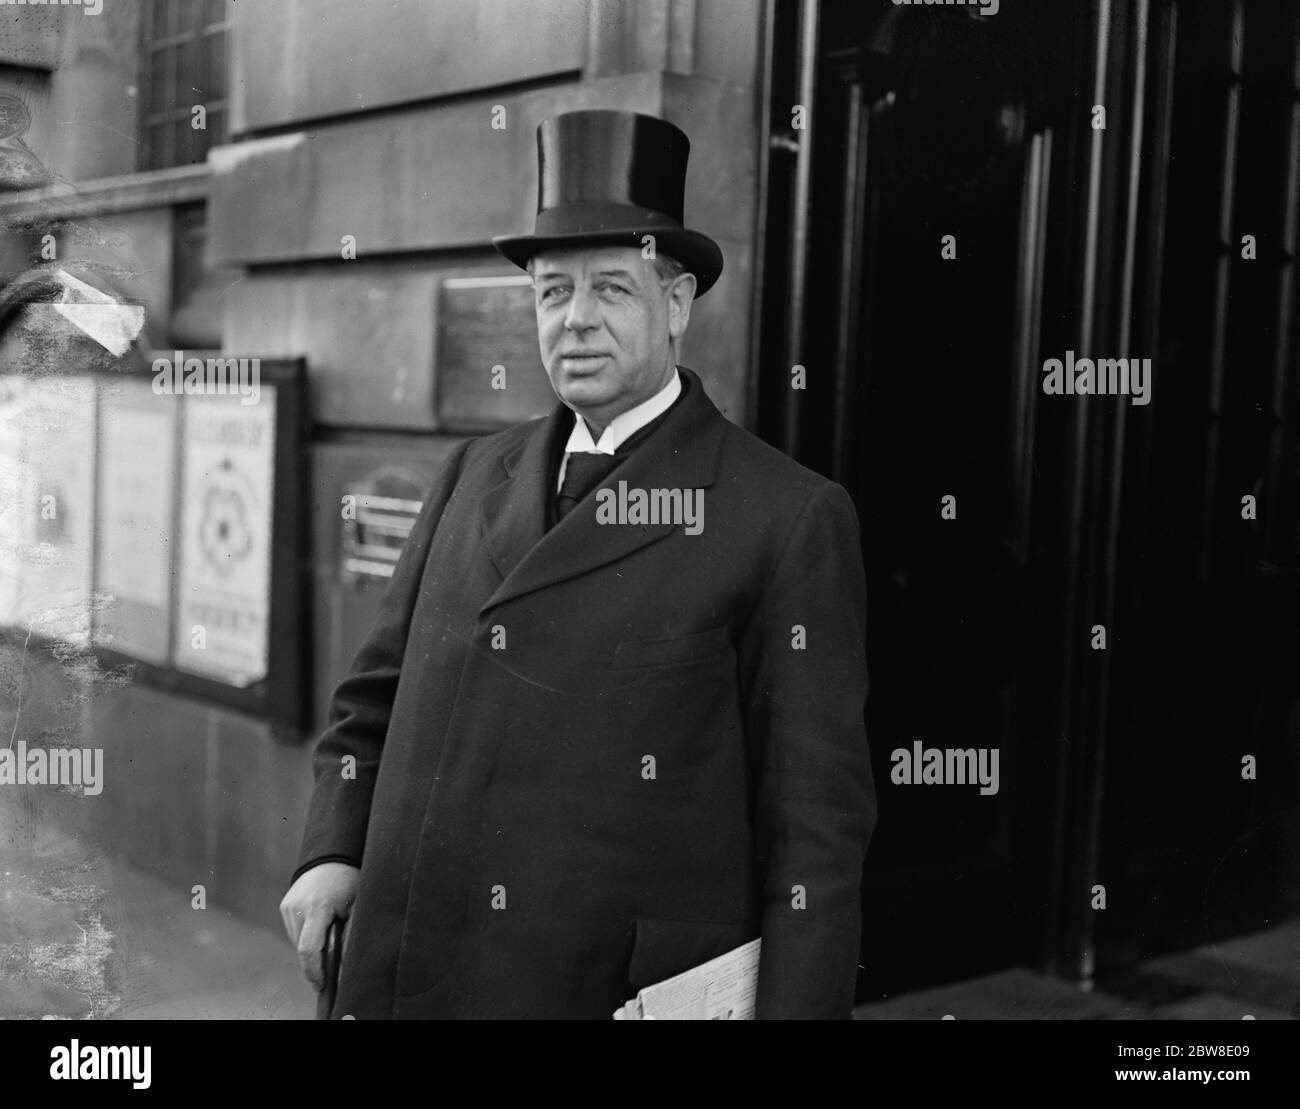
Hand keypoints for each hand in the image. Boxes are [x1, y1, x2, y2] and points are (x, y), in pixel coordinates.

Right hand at [279, 862, 359, 990]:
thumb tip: (343, 966)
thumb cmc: (350, 880)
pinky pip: (295, 930)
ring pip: (297, 941)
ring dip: (311, 946)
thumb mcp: (356, 907)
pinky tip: (320, 923)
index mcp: (317, 907)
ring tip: (329, 931)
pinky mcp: (285, 905)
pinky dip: (306, 935)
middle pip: (302, 948)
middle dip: (316, 960)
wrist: (332, 856)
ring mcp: (288, 906)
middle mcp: (297, 907)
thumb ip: (349, 937)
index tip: (322, 984)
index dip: (314, 971)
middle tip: (333, 955)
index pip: (308, 949)